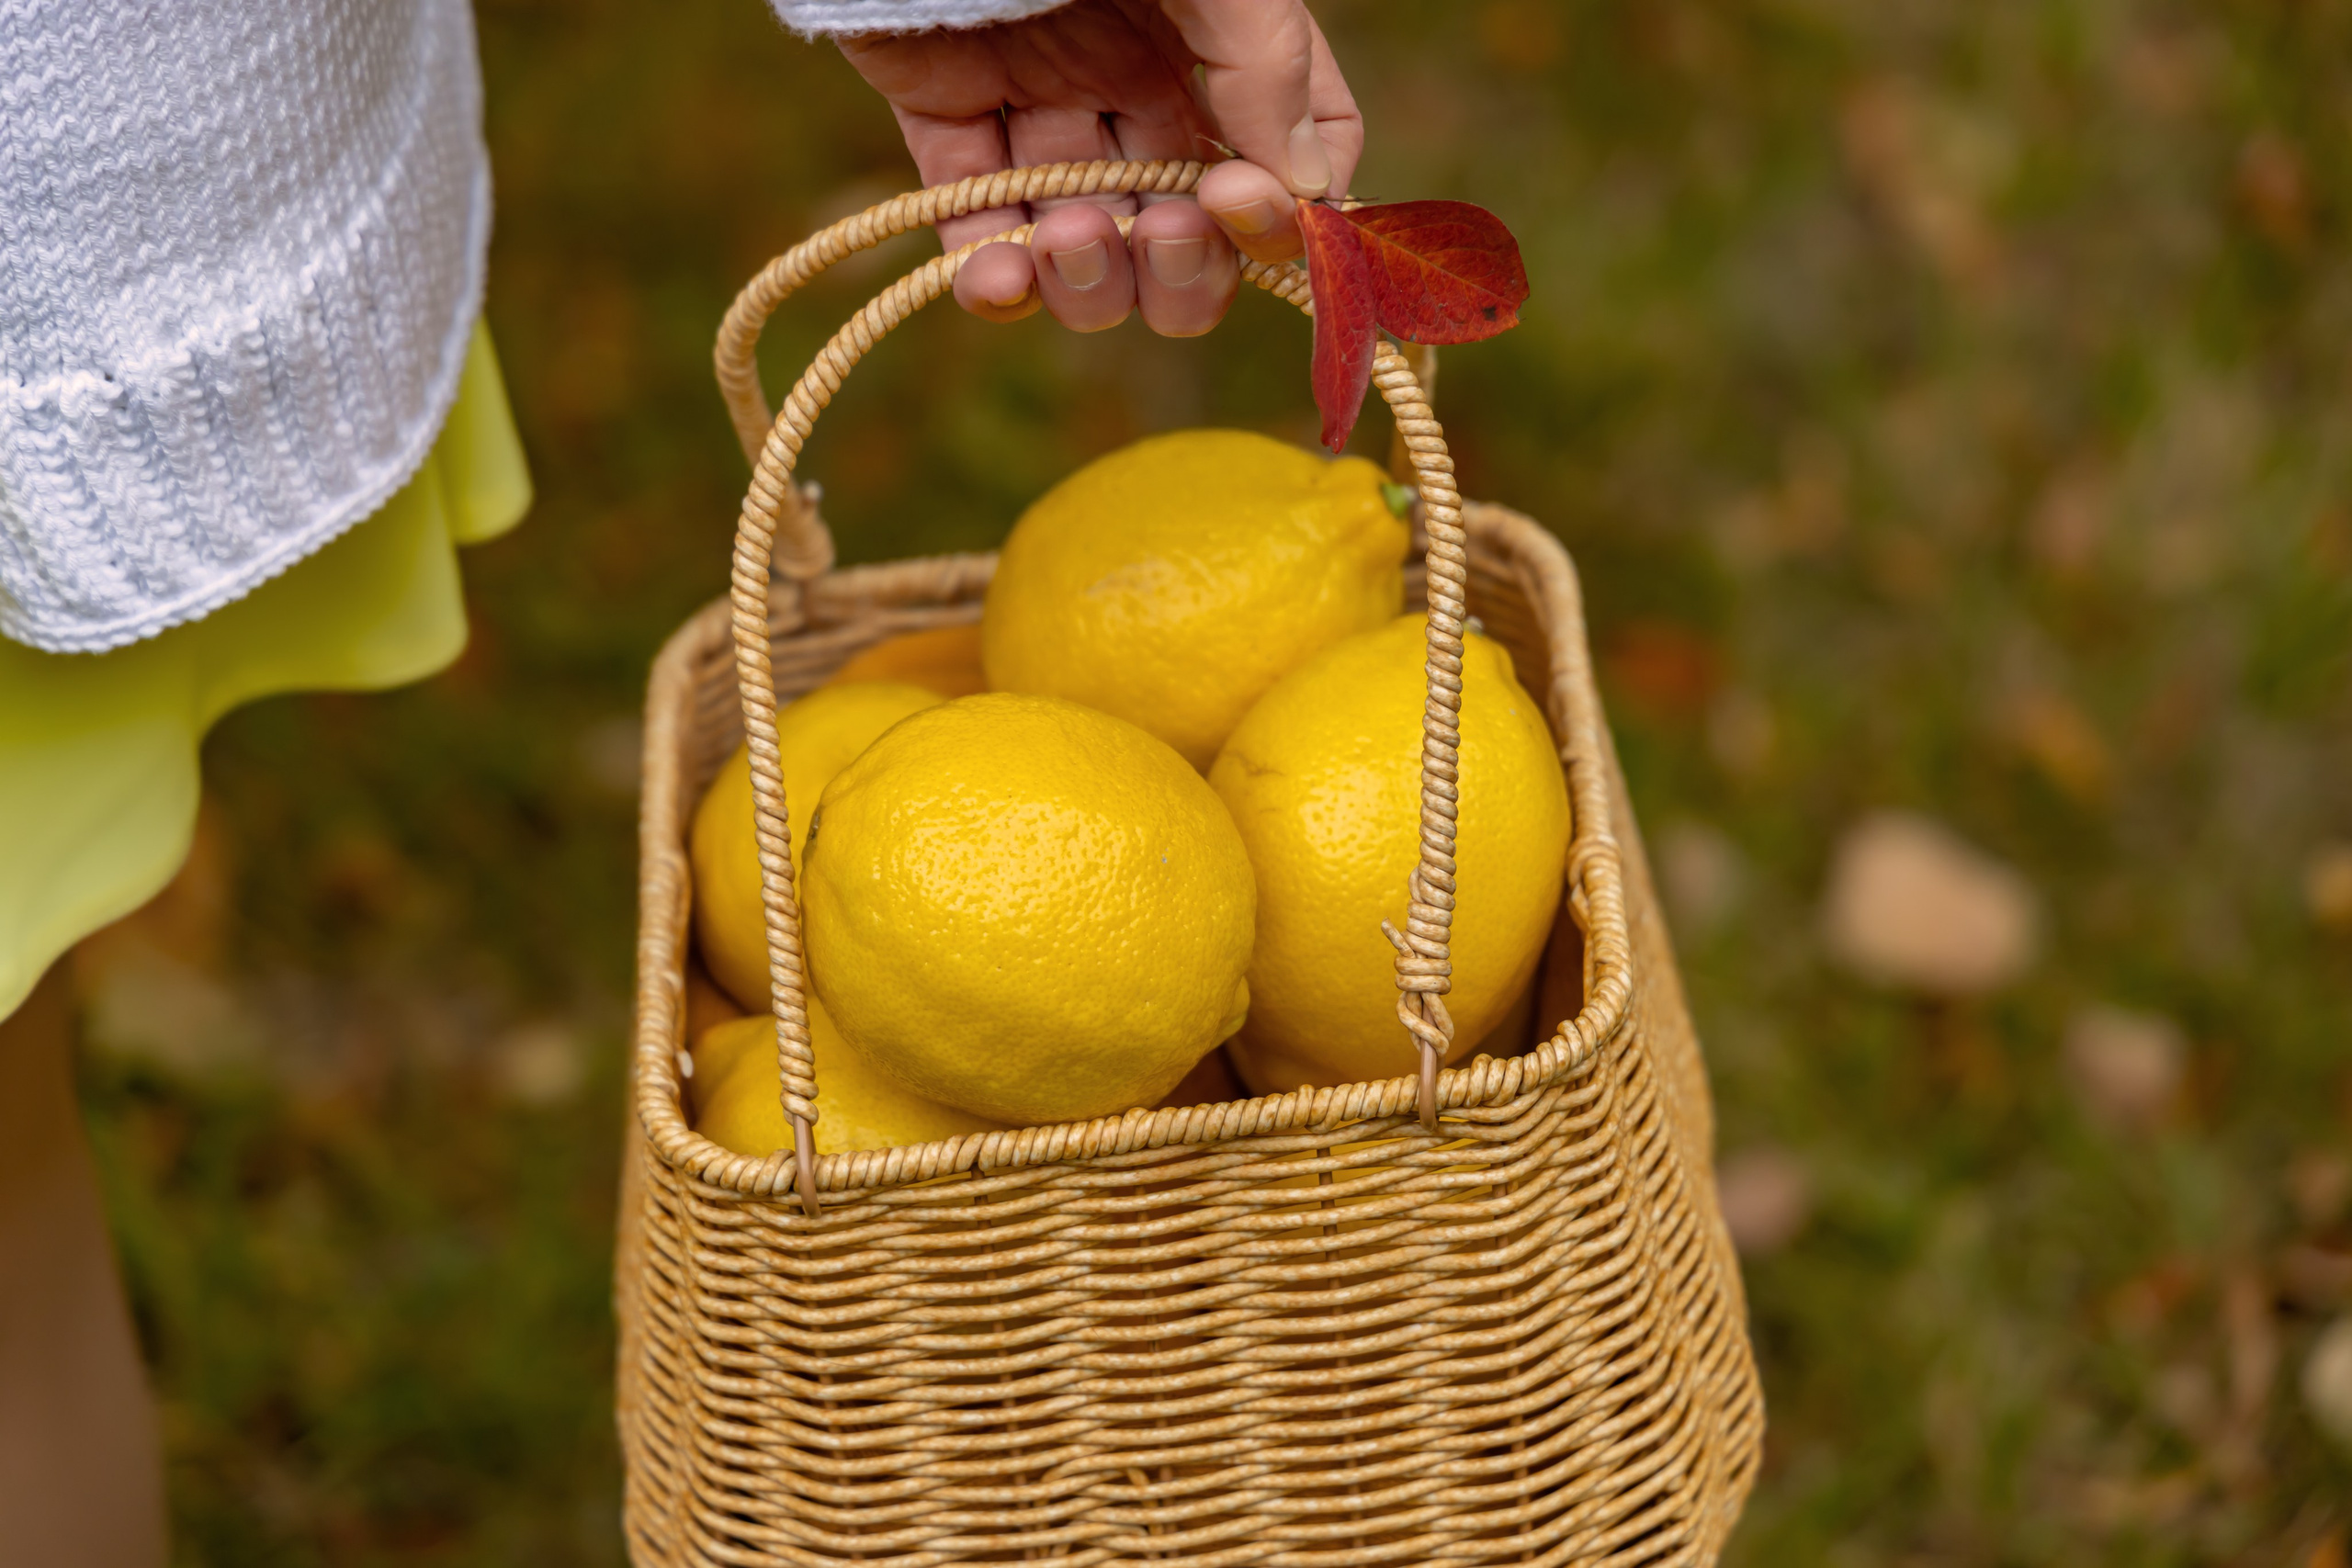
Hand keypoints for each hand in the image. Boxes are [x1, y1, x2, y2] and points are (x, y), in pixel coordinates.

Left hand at [840, 0, 1361, 336]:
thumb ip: (1265, 60)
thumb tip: (1306, 185)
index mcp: (1214, 33)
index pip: (1290, 154)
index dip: (1281, 211)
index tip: (1238, 203)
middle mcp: (1139, 76)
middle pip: (1189, 232)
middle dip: (1185, 269)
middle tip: (1159, 235)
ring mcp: (1043, 104)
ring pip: (1091, 249)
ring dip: (1091, 281)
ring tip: (1063, 238)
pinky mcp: (946, 119)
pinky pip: (978, 231)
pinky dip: (994, 282)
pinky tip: (1000, 280)